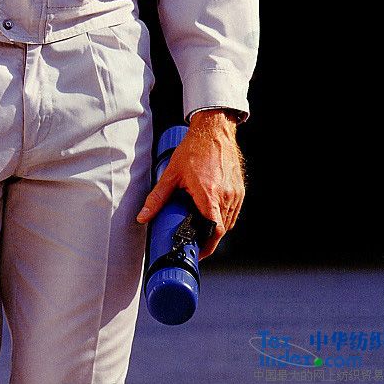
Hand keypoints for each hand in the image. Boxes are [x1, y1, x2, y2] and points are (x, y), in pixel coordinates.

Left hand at [136, 109, 245, 258]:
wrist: (214, 130)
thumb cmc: (194, 149)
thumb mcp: (172, 174)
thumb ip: (158, 198)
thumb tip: (143, 216)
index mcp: (209, 195)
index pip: (214, 231)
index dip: (207, 246)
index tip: (197, 252)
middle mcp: (226, 196)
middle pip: (222, 229)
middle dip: (209, 238)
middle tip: (195, 241)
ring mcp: (236, 193)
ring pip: (229, 222)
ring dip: (217, 228)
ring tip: (202, 227)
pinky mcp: (240, 189)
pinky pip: (234, 211)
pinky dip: (224, 216)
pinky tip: (212, 212)